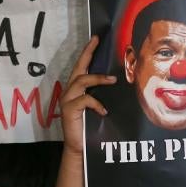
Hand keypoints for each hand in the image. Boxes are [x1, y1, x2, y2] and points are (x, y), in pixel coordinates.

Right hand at [60, 36, 114, 155]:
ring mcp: (67, 99)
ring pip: (82, 80)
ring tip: (113, 80)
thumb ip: (101, 95)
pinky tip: (104, 111)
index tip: (96, 39)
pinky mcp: (68, 110)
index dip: (88, 52)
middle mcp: (69, 91)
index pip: (82, 66)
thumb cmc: (90, 128)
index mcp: (76, 89)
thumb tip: (118, 83)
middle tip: (97, 41)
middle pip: (78, 68)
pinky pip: (84, 99)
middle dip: (88, 53)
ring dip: (98, 79)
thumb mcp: (97, 107)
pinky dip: (96, 103)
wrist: (79, 148)